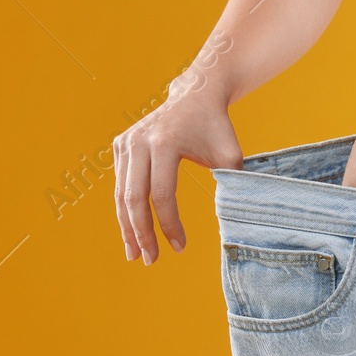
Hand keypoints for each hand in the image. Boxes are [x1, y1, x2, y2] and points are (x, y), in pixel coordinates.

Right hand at [112, 77, 241, 264]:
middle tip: (149, 260)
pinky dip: (126, 209)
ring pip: (122, 194)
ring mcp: (126, 142)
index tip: (180, 247)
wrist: (195, 94)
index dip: (169, 225)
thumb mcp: (231, 155)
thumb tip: (235, 223)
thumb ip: (231, 185)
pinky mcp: (120, 144)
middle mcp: (140, 142)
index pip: (162, 194)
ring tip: (135, 253)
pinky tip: (133, 230)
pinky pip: (121, 184)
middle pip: (134, 198)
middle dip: (141, 233)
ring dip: (127, 226)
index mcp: (166, 143)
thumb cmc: (217, 128)